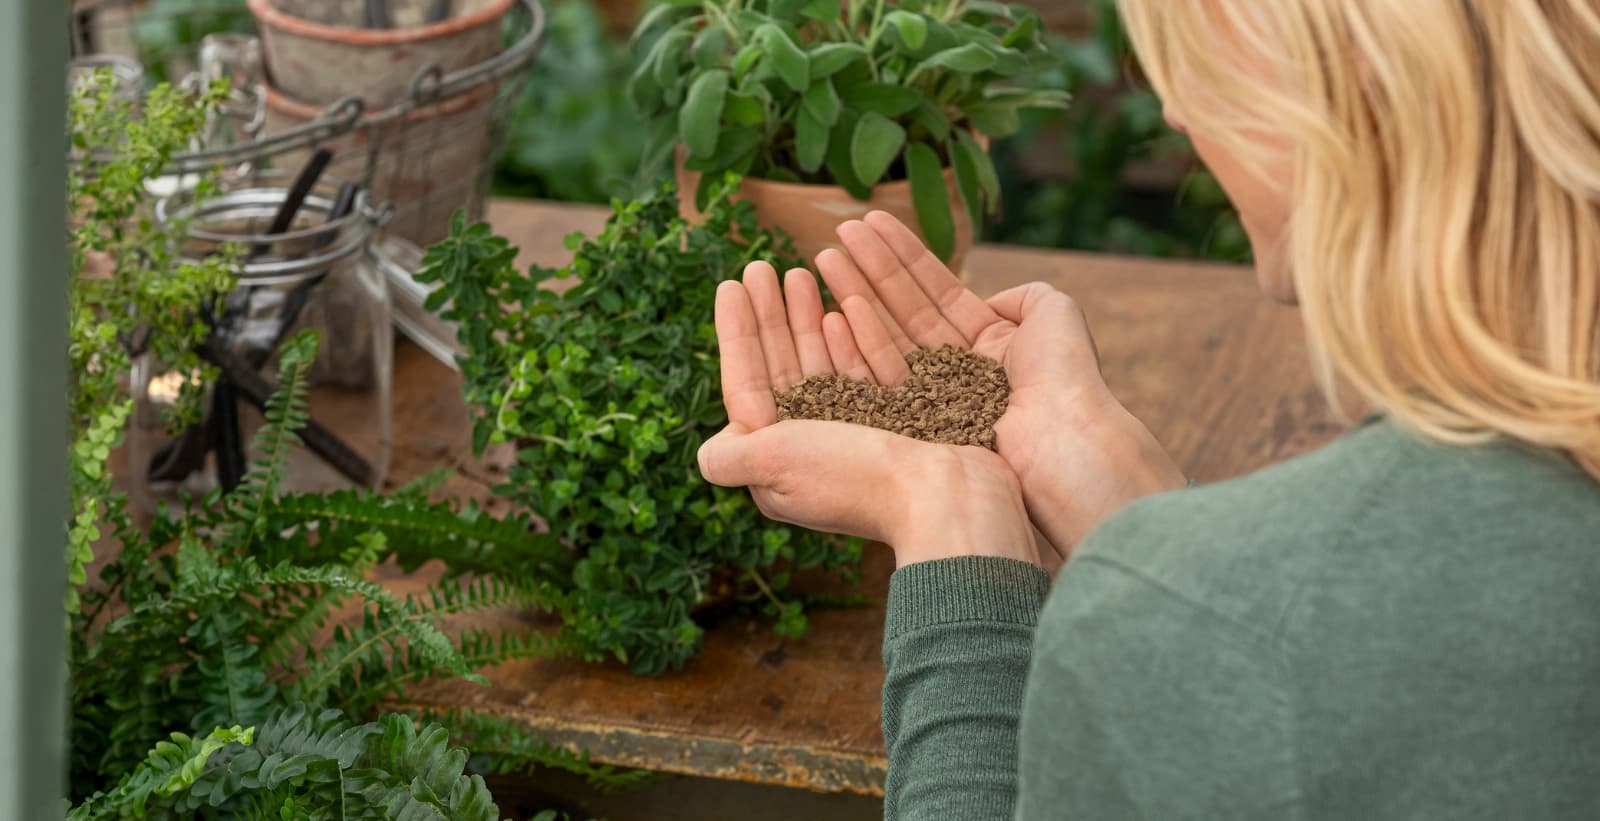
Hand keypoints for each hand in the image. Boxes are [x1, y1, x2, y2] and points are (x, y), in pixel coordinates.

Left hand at [697, 261, 1038, 567]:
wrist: (949, 501)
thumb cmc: (858, 479)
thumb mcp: (775, 464)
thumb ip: (732, 456)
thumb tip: (705, 454)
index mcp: (778, 462)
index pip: (746, 383)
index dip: (736, 332)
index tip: (729, 283)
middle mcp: (813, 450)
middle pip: (783, 368)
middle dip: (771, 315)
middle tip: (762, 265)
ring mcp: (856, 436)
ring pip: (822, 363)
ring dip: (806, 316)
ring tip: (802, 270)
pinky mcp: (896, 424)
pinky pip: (864, 372)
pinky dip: (850, 338)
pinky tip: (841, 307)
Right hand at [816, 212, 1187, 557]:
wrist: (1062, 439)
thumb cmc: (1065, 377)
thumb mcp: (1055, 314)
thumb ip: (1026, 295)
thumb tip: (995, 298)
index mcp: (989, 344)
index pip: (935, 290)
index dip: (902, 255)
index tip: (869, 222)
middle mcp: (956, 370)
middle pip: (904, 308)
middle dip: (870, 268)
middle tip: (836, 234)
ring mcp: (932, 398)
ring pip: (886, 336)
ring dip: (854, 294)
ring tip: (823, 258)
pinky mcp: (914, 425)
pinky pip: (881, 374)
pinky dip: (859, 340)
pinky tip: (836, 307)